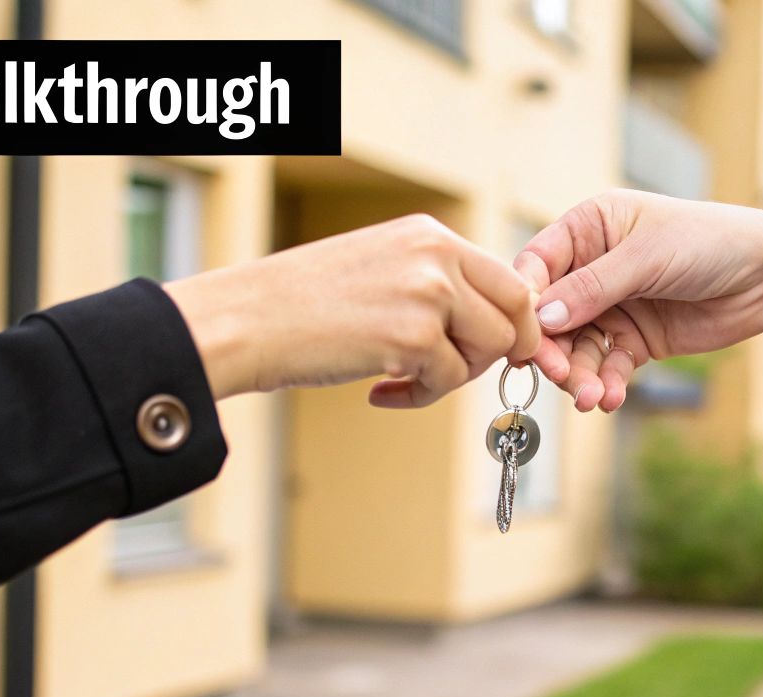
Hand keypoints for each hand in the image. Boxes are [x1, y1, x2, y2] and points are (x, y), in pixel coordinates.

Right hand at [163, 214, 569, 407]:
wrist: (247, 321)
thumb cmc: (303, 305)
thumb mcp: (381, 270)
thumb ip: (435, 284)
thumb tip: (490, 321)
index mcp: (429, 234)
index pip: (510, 278)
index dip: (513, 322)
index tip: (497, 349)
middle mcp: (436, 254)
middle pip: (515, 312)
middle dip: (497, 351)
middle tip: (455, 372)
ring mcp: (428, 292)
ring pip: (489, 349)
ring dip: (453, 377)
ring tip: (404, 378)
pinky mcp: (412, 335)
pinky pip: (448, 380)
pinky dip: (419, 396)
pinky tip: (379, 391)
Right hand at [513, 190, 762, 411]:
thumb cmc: (712, 242)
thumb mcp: (647, 257)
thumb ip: (592, 288)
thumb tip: (542, 319)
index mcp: (590, 228)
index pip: (538, 264)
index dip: (528, 301)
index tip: (525, 335)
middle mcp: (594, 266)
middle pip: (552, 315)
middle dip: (554, 349)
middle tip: (560, 376)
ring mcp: (613, 305)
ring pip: (577, 347)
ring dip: (580, 375)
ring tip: (592, 397)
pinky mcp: (635, 339)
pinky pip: (607, 365)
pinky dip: (605, 383)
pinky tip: (610, 397)